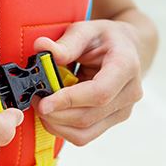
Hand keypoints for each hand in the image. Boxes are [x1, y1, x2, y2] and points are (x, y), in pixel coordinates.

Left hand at [33, 20, 142, 145]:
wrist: (127, 49)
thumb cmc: (106, 38)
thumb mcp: (86, 30)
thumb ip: (66, 42)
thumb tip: (42, 48)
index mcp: (126, 66)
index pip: (99, 93)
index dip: (69, 100)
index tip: (43, 102)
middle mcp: (130, 93)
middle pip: (88, 116)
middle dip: (55, 114)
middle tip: (35, 100)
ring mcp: (123, 111)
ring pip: (85, 133)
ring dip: (56, 124)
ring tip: (42, 106)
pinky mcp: (112, 121)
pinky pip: (84, 136)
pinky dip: (62, 129)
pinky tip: (53, 113)